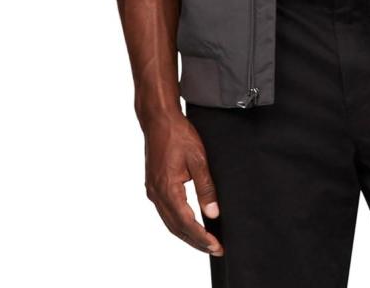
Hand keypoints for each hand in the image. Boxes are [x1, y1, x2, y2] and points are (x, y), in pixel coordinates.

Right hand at [143, 110, 223, 256]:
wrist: (158, 119)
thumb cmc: (178, 134)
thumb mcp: (198, 159)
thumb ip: (206, 187)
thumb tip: (213, 212)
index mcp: (167, 189)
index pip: (186, 223)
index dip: (202, 237)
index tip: (216, 246)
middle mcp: (157, 194)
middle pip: (176, 227)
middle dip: (196, 241)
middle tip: (215, 249)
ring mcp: (153, 191)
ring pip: (170, 222)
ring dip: (187, 234)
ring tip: (205, 242)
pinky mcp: (153, 185)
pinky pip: (166, 212)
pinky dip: (178, 222)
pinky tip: (189, 224)